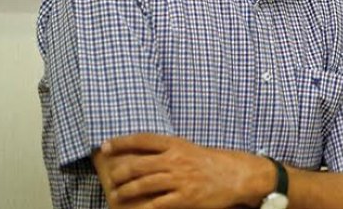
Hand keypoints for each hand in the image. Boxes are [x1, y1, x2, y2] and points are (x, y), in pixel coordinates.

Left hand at [97, 133, 271, 208]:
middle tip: (110, 178)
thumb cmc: (211, 162)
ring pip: (143, 184)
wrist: (236, 175)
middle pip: (138, 164)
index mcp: (176, 144)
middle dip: (119, 172)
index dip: (122, 142)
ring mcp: (180, 179)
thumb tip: (141, 153)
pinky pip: (156, 204)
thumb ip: (168, 150)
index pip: (143, 140)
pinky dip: (142, 208)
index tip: (106, 145)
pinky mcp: (185, 198)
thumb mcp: (189, 149)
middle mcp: (176, 159)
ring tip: (116, 195)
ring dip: (125, 191)